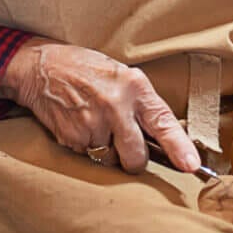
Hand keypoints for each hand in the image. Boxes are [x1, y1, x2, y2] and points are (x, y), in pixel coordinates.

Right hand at [0, 39, 200, 175]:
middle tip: (125, 148)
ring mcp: (92, 124)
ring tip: (95, 122)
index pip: (163, 123)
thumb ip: (141, 104)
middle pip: (136, 157)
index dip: (179, 147)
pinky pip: (88, 156)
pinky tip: (79, 124)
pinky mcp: (72, 137)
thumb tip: (161, 140)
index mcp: (134, 87)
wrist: (42, 67)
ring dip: (106, 149)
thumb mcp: (121, 75)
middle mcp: (116, 107)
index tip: (191, 166)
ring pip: (110, 159)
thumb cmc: (86, 69)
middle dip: (133, 161)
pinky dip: (85, 146)